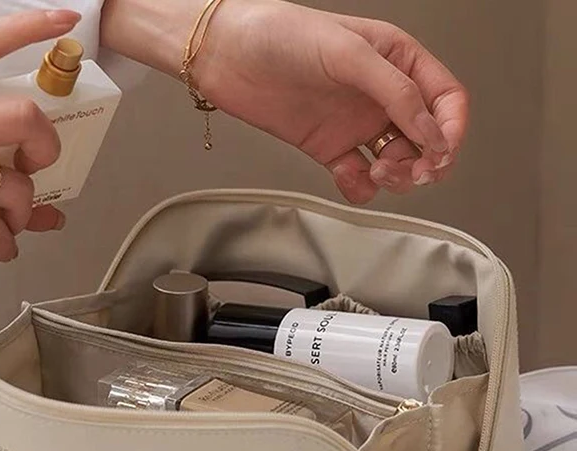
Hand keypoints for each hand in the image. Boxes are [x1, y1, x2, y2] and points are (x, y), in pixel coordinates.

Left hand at [102, 0, 468, 204]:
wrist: (226, 56)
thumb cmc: (280, 35)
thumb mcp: (348, 53)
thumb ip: (395, 93)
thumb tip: (431, 132)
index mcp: (396, 61)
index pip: (445, 100)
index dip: (451, 130)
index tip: (440, 155)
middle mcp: (379, 94)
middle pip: (426, 138)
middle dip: (426, 161)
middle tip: (411, 173)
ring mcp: (354, 123)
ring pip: (395, 161)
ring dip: (395, 176)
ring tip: (376, 172)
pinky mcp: (328, 147)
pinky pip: (357, 176)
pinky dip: (359, 187)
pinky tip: (349, 178)